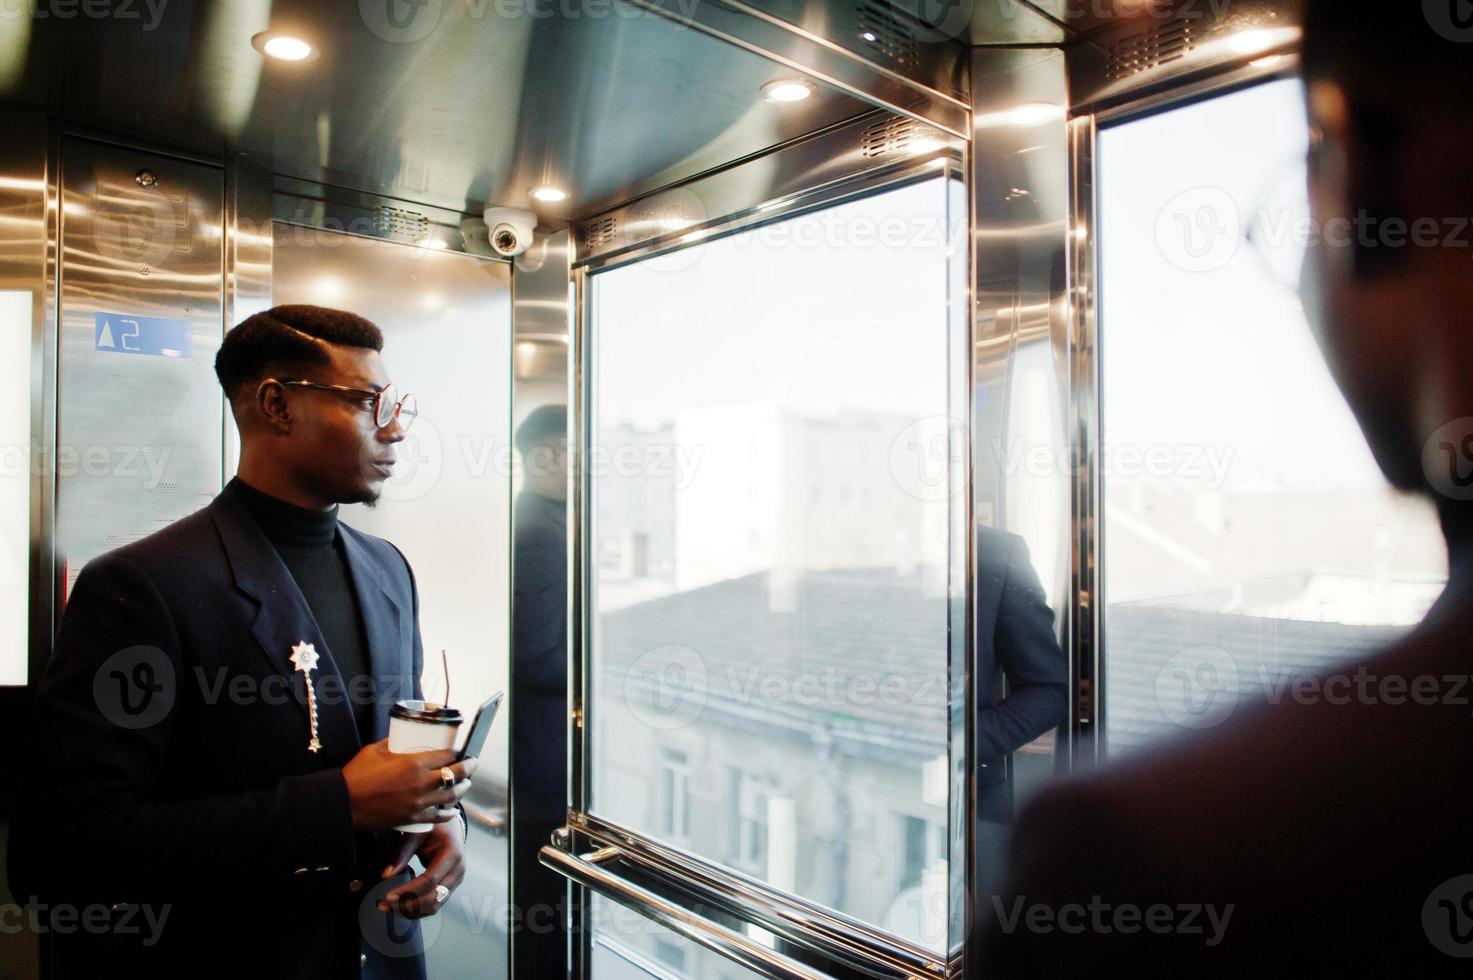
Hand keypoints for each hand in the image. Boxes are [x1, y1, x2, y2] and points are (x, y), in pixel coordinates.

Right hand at [342, 739, 477, 831]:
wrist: (343, 804)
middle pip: (455, 774)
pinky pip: (437, 816)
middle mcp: (421, 783)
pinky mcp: (412, 818)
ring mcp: (419, 803)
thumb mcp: (375, 750)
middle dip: (468, 767)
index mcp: (414, 763)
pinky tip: (452, 810)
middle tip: (473, 763)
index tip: (459, 750)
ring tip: (466, 783)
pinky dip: (448, 813)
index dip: (456, 751)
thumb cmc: (356, 775)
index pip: (447, 755)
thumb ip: (393, 743)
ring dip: (462, 788)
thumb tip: (402, 739)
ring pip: (451, 796)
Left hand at [377, 819, 465, 918]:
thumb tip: (386, 875)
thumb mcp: (417, 833)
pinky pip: (434, 905)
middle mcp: (458, 871)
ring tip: (388, 908)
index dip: (408, 891)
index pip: (429, 880)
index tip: (388, 896)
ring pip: (434, 906)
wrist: (450, 826)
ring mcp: (456, 881)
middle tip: (384, 905)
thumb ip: (402, 853)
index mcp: (452, 854)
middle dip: (408, 906)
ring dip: (410, 911)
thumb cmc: (433, 827)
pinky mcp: (450, 887)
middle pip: (433, 898)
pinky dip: (417, 909)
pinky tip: (399, 906)